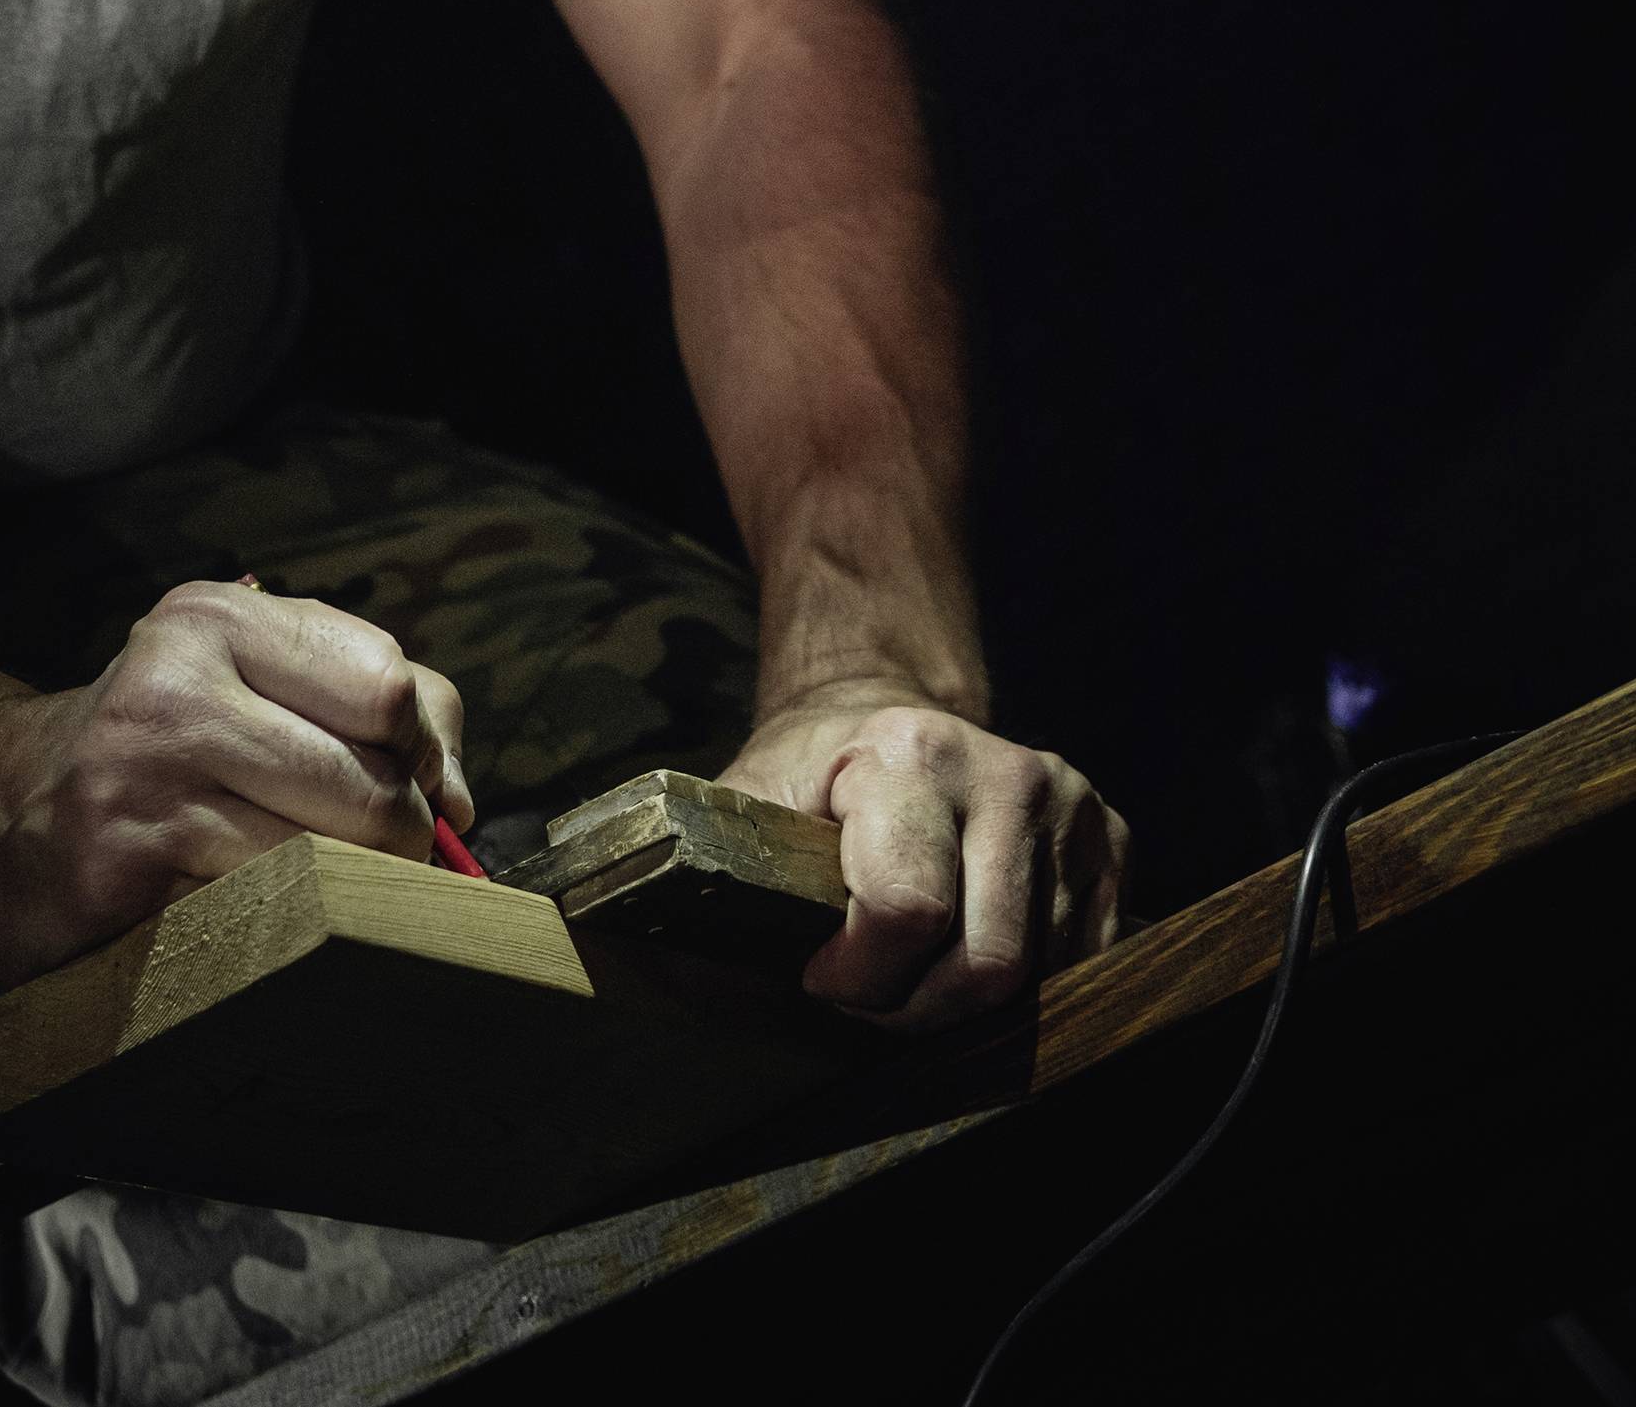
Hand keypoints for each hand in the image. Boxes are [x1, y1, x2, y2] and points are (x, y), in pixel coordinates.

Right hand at [0, 580, 471, 985]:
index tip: (410, 785)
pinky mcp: (121, 879)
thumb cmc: (163, 743)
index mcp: (217, 620)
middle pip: (375, 787)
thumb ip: (376, 706)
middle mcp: (175, 688)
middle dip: (397, 839)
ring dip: (345, 893)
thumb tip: (463, 804)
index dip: (424, 753)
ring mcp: (142, 785)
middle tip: (367, 853)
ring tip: (307, 880)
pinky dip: (280, 926)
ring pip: (329, 863)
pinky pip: (264, 917)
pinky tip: (243, 911)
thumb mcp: (251, 676)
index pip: (391, 687)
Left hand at [720, 682, 1127, 1030]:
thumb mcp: (749, 802)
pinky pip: (1083, 963)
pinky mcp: (1115, 840)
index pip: (907, 911)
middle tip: (867, 997)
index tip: (821, 979)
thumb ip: (713, 866)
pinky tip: (969, 952)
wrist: (893, 718)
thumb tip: (614, 938)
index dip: (858, 978)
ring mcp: (1072, 806)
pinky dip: (1027, 990)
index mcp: (910, 753)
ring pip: (1042, 978)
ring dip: (969, 1006)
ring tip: (913, 970)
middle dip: (916, 1011)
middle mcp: (1009, 772)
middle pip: (987, 966)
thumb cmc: (811, 778)